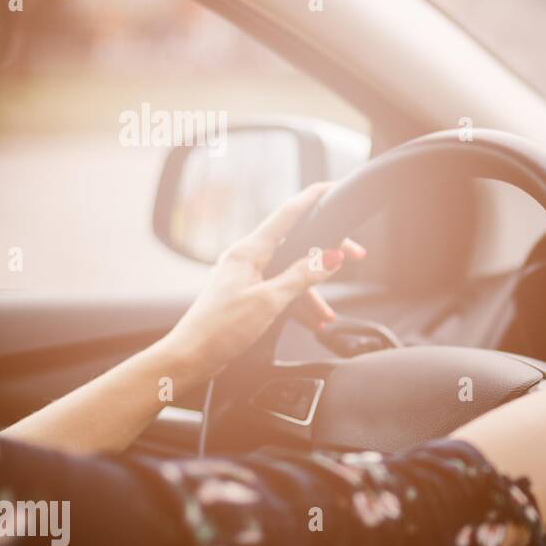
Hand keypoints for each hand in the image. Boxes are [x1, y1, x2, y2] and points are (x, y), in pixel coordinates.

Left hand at [161, 182, 365, 380]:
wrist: (190, 357)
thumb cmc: (220, 329)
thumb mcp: (268, 301)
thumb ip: (301, 276)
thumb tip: (331, 256)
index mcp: (248, 251)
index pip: (287, 215)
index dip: (312, 198)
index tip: (333, 187)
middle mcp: (246, 258)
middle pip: (295, 245)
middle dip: (325, 255)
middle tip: (355, 257)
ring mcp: (246, 276)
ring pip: (290, 273)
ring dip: (311, 293)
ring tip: (326, 315)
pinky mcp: (246, 295)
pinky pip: (280, 291)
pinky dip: (297, 304)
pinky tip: (311, 321)